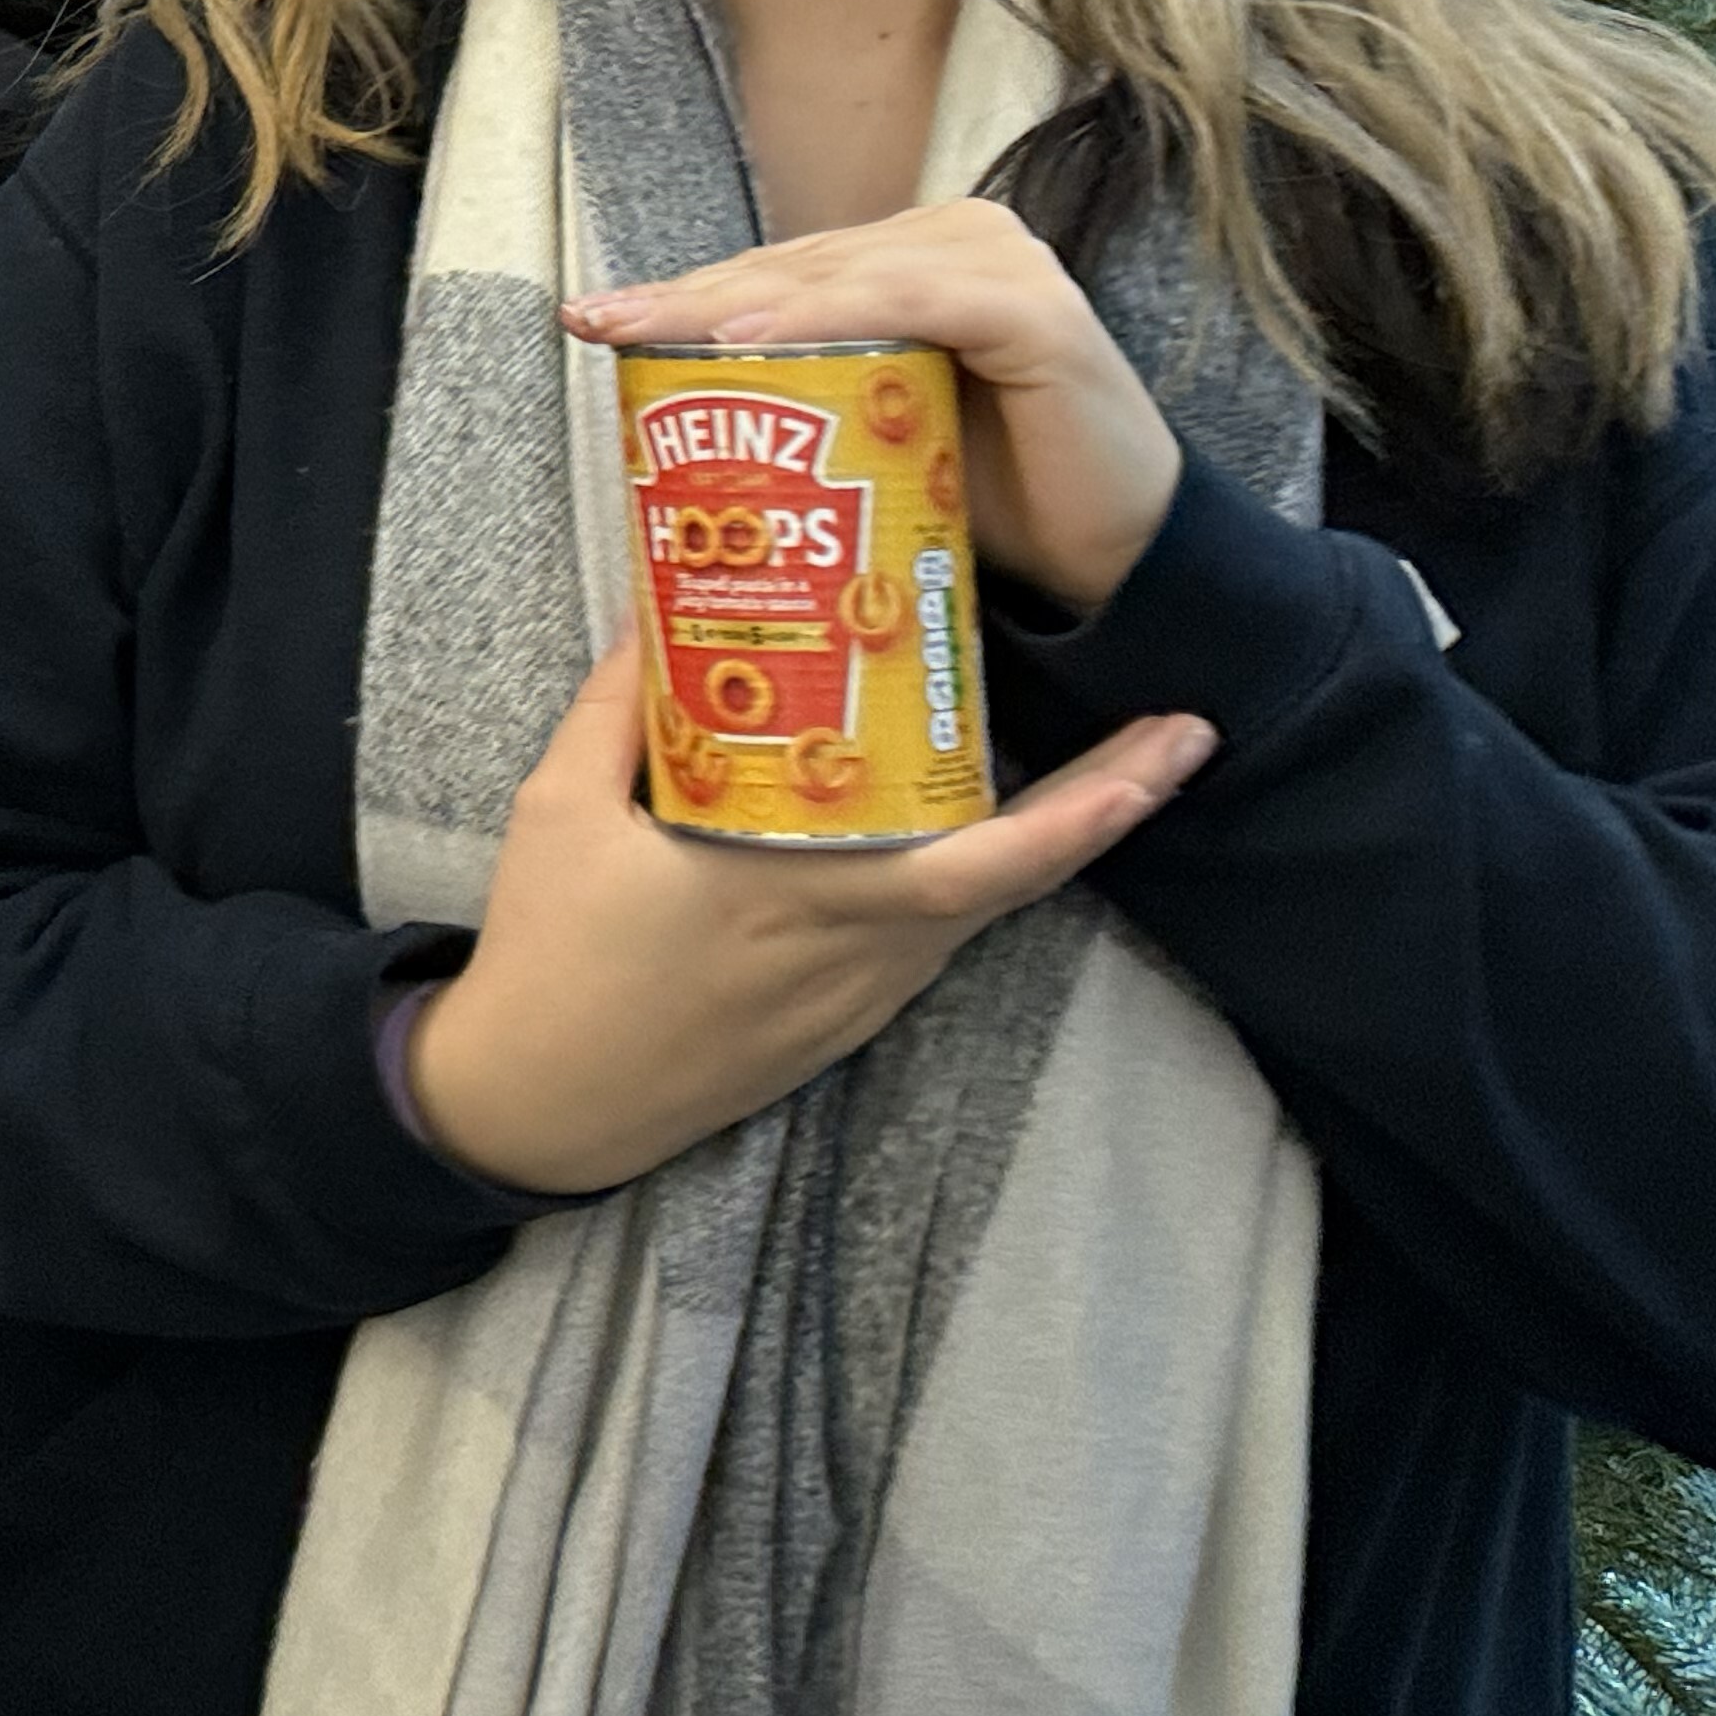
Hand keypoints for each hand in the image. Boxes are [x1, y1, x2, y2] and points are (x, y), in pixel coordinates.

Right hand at [402, 642, 1212, 1193]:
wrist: (540, 1101)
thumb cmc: (551, 953)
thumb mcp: (559, 810)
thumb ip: (616, 707)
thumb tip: (662, 613)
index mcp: (794, 893)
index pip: (973, 865)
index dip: (1080, 813)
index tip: (1161, 752)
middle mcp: (851, 953)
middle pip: (1012, 882)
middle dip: (1105, 806)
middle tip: (1176, 729)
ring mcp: (853, 998)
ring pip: (975, 910)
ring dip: (1040, 839)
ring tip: (1082, 758)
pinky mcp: (840, 1023)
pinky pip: (928, 940)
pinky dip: (965, 878)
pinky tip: (956, 825)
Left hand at [568, 197, 1185, 610]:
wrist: (1116, 564)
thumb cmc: (993, 504)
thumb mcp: (877, 441)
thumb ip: (805, 402)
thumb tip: (669, 425)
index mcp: (913, 259)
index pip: (780, 273)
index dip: (685, 295)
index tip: (592, 321)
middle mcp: (955, 239)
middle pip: (794, 267)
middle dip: (686, 298)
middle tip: (596, 322)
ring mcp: (998, 261)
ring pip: (838, 275)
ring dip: (733, 303)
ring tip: (647, 330)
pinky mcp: (1032, 306)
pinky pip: (909, 300)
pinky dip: (825, 315)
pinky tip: (750, 335)